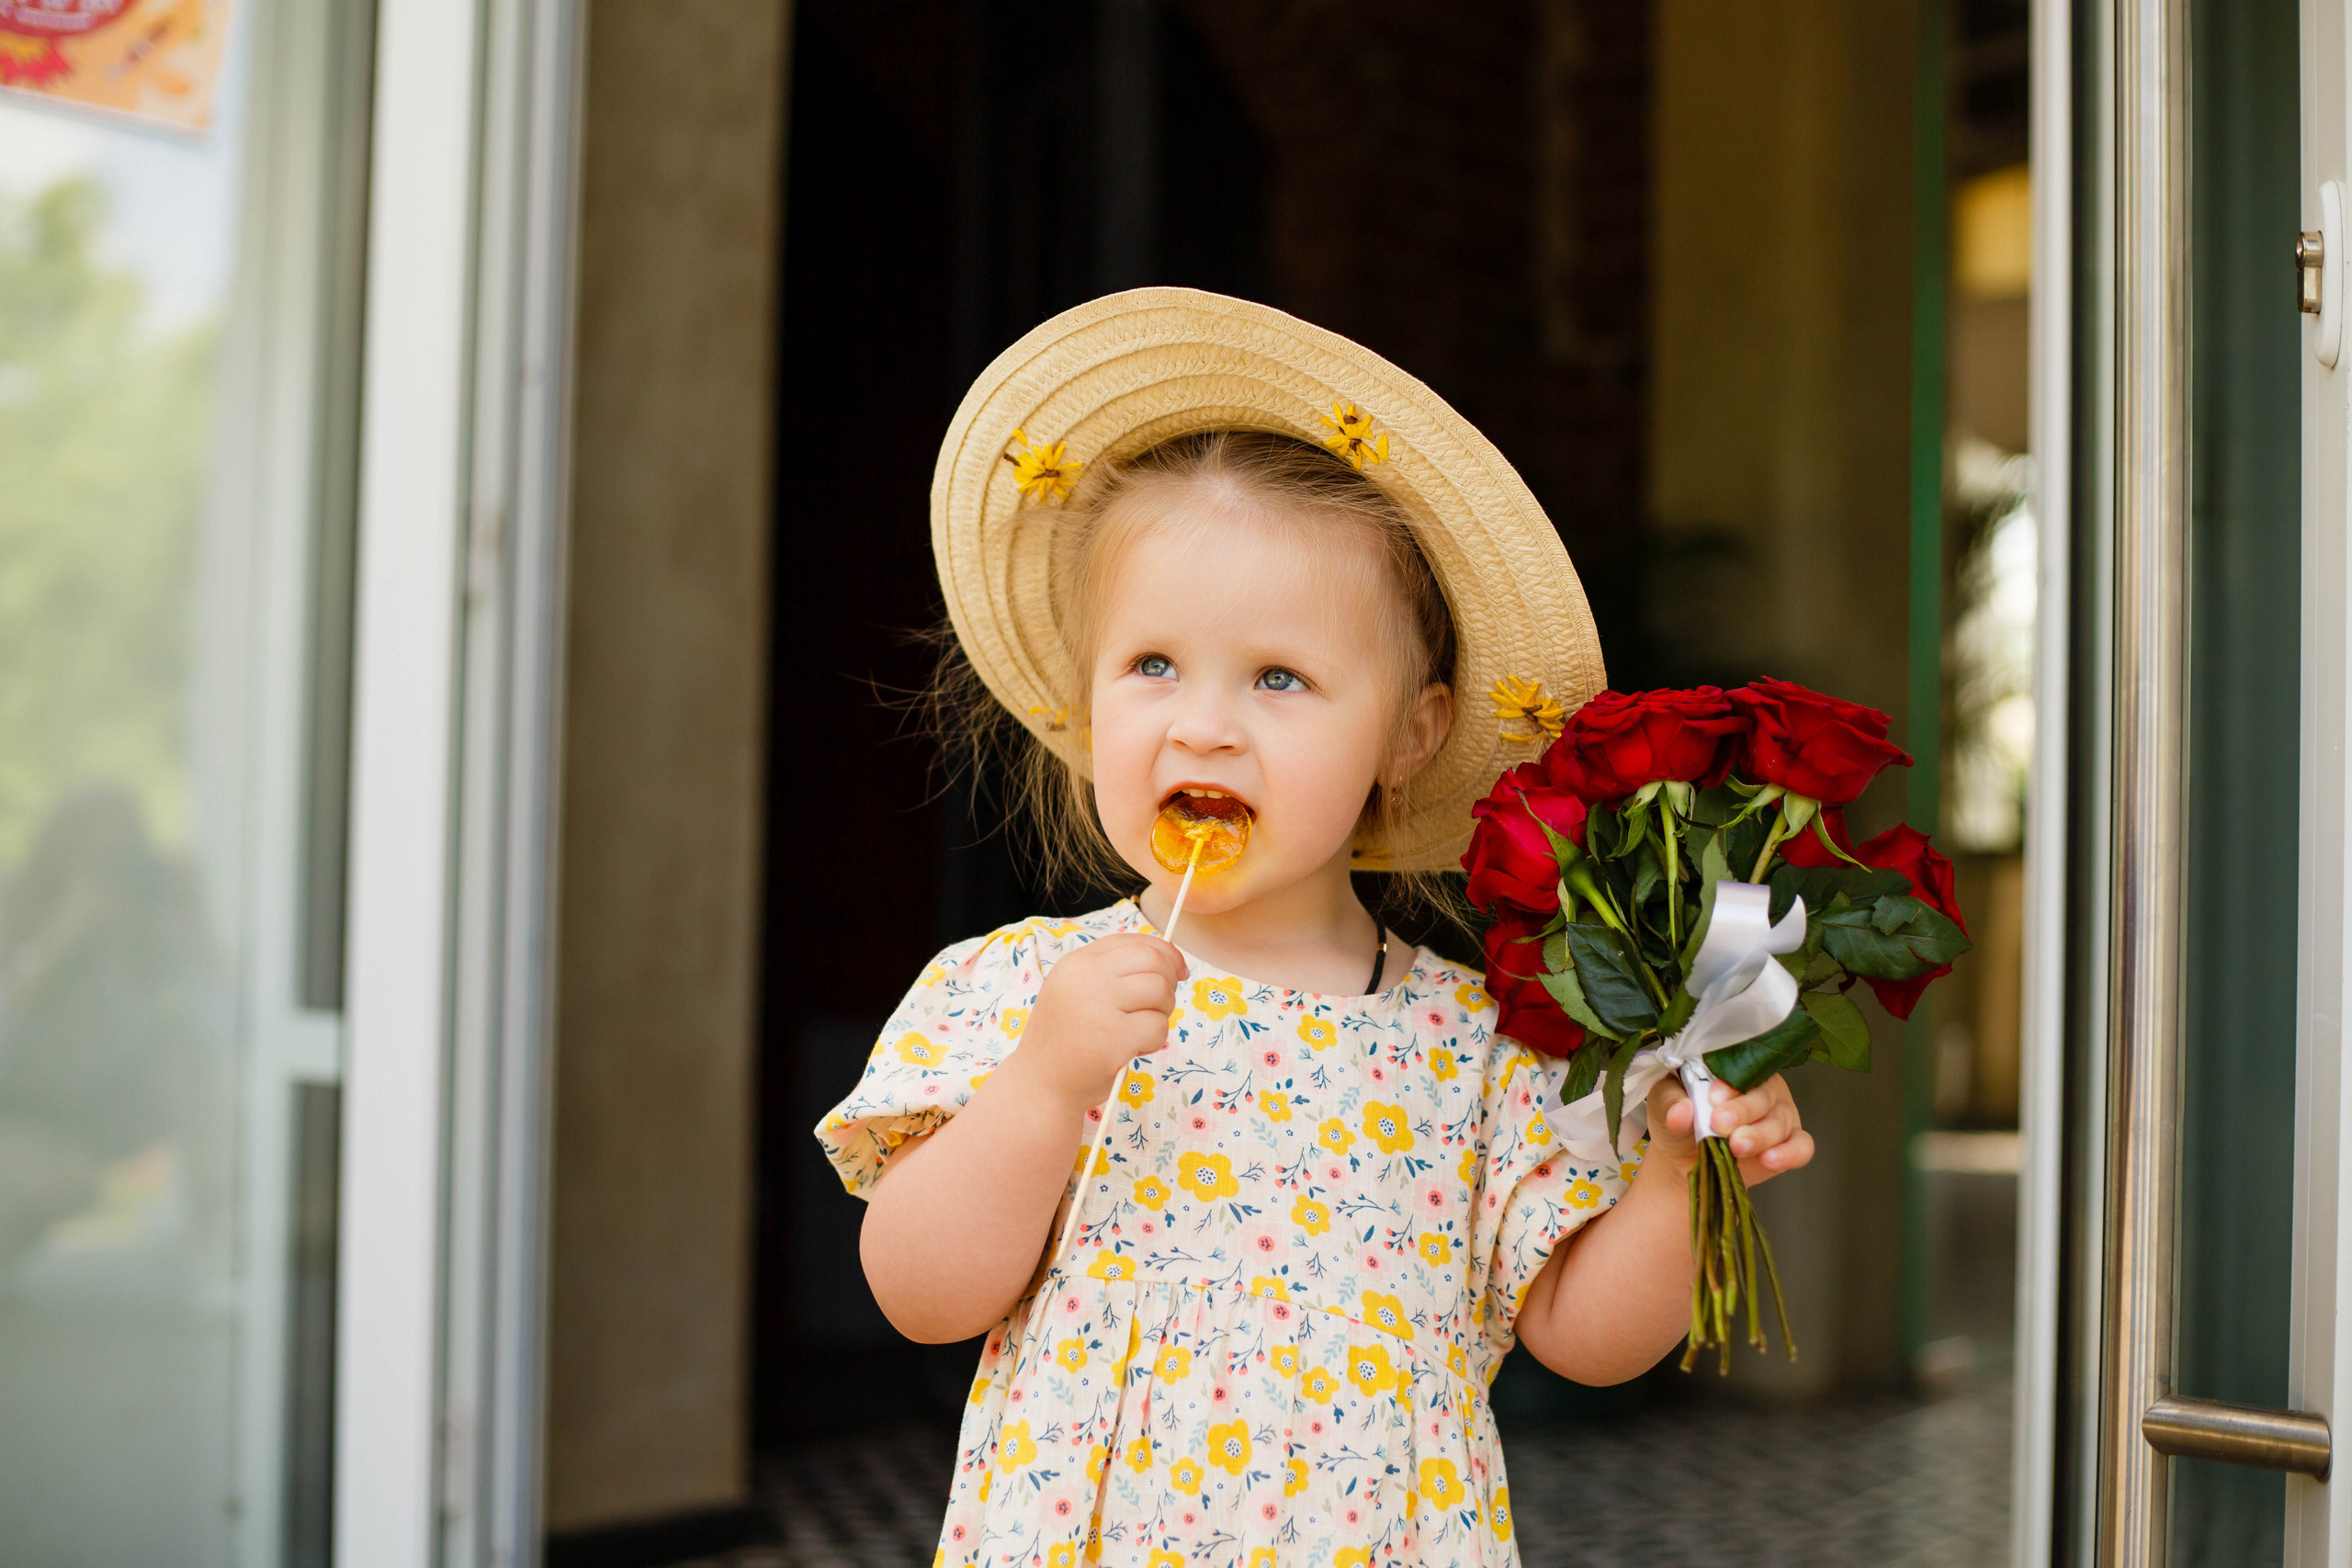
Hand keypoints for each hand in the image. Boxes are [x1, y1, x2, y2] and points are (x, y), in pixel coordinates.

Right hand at [1016, 934, 1186, 1111]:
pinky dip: (1155, 1040)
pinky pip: (1158, 1026)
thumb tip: (1171, 959)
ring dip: (1162, 1012)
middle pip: (1153, 961)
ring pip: (1160, 990)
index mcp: (1077, 962)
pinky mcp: (1113, 1038)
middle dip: (1169, 981)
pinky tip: (1135, 1049)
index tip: (1177, 970)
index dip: (1165, 953)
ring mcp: (1098, 1006)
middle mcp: (1085, 978)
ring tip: (1142, 1029)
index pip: (1133, 942)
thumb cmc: (1068, 1038)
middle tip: (1160, 1006)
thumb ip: (1113, 971)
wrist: (1040, 1083)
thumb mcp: (1077, 991)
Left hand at [1643, 1071, 1812, 1187]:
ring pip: (1780, 1122)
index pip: (1741, 1068)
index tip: (1712, 1098)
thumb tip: (1680, 1113)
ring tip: (1737, 1146)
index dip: (1730, 1084)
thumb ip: (1671, 1105)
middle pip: (1764, 1095)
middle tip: (1721, 1124)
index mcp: (1736, 1069)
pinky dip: (1789, 1153)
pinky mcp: (1790, 1144)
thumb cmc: (1678, 1122)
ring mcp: (1780, 1116)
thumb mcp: (1664, 1106)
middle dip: (1744, 1110)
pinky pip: (1801, 1147)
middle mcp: (1763, 1089)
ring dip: (1759, 1135)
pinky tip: (1770, 1159)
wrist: (1683, 1161)